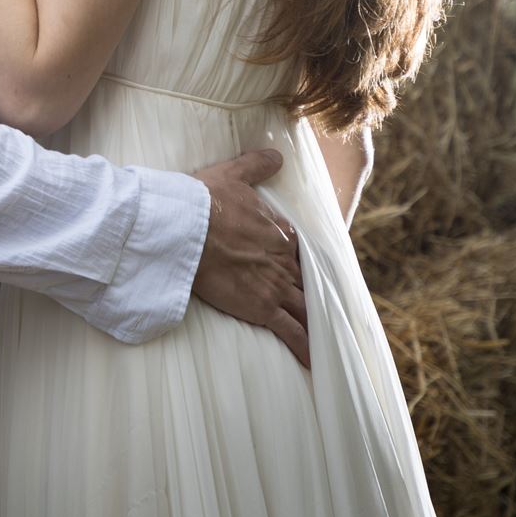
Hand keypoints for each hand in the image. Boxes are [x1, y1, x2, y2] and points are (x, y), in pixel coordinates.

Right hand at [190, 149, 309, 367]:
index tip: (302, 270)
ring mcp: (276, 285)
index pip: (298, 250)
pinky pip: (292, 332)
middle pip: (306, 281)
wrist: (186, 228)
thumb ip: (256, 165)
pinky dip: (305, 347)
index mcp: (279, 230)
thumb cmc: (204, 200)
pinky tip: (315, 362)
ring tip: (329, 339)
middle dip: (315, 294)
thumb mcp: (232, 173)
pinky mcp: (263, 307)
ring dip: (317, 322)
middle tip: (324, 309)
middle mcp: (284, 259)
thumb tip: (276, 154)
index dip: (300, 262)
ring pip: (305, 307)